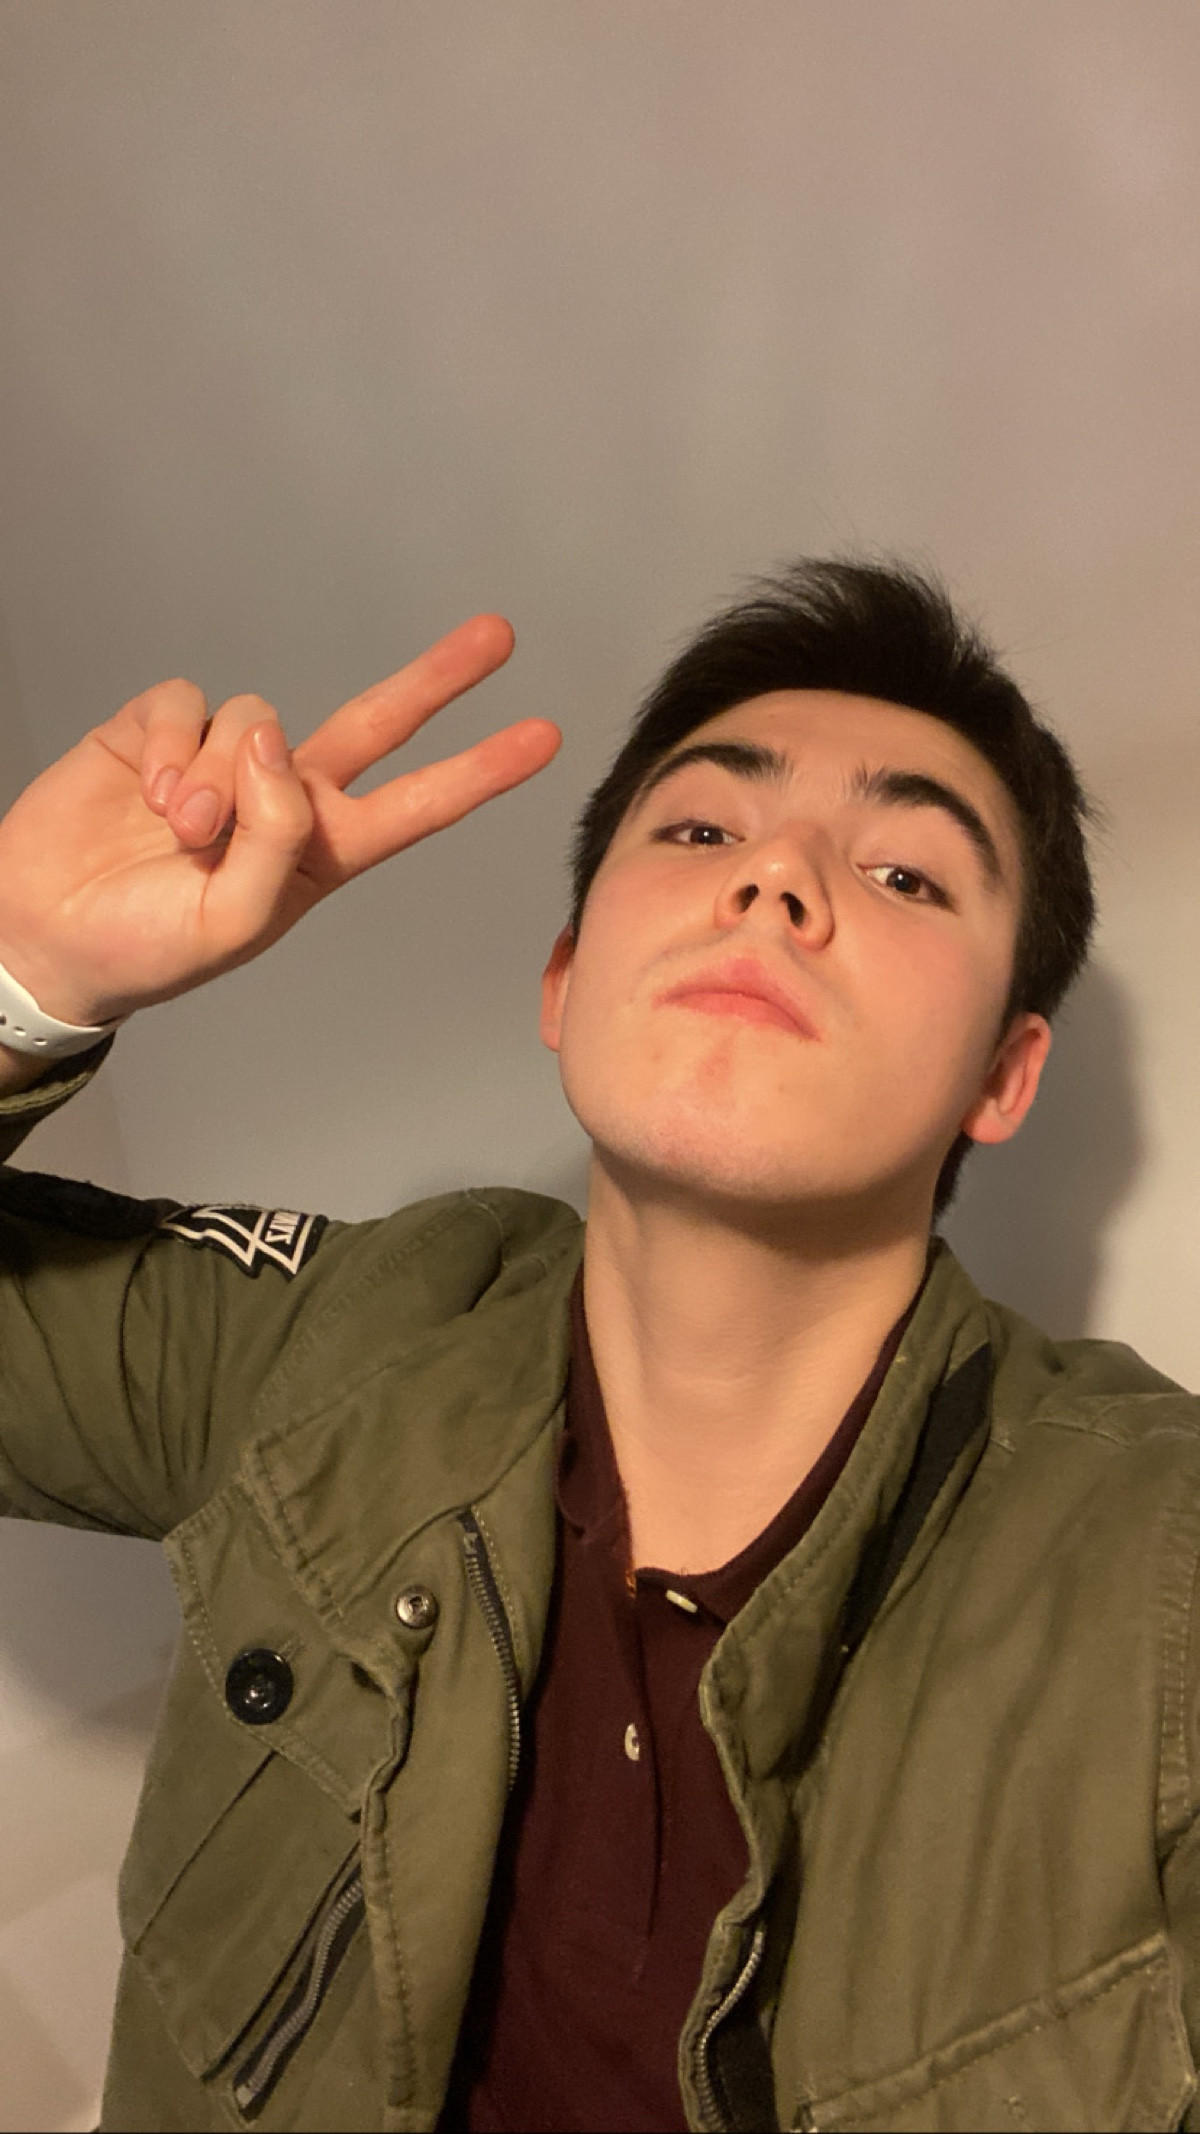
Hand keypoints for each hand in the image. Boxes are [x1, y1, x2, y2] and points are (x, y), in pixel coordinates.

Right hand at [0, 615, 559, 1028]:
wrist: (45, 935)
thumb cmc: (148, 947)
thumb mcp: (234, 921)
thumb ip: (278, 837)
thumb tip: (276, 744)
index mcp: (319, 853)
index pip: (413, 805)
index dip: (476, 773)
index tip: (542, 739)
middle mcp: (282, 797)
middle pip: (374, 723)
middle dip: (436, 680)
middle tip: (498, 636)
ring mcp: (222, 760)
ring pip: (256, 718)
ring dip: (218, 775)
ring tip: (180, 833)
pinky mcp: (158, 731)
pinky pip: (187, 702)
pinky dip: (171, 744)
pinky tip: (148, 791)